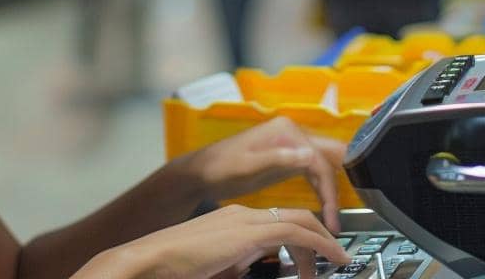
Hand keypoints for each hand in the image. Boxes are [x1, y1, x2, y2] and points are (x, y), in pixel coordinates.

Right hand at [98, 204, 349, 278]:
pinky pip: (295, 233)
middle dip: (319, 238)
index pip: (277, 222)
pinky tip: (332, 259)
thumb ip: (237, 264)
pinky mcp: (247, 231)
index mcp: (232, 221)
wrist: (149, 261)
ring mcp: (243, 219)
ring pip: (299, 221)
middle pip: (294, 217)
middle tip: (333, 261)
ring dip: (322, 243)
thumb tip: (249, 267)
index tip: (313, 260)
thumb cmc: (173, 269)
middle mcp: (240, 214)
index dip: (303, 239)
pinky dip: (319, 244)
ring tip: (335, 263)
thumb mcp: (216, 268)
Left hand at [176, 116, 345, 231]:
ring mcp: (290, 145)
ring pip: (323, 166)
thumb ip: (278, 159)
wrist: (201, 173)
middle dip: (338, 187)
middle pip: (329, 158)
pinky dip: (320, 189)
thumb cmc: (219, 168)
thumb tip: (309, 155)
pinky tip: (323, 208)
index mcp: (285, 130)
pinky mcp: (287, 159)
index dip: (329, 190)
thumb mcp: (247, 166)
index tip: (331, 216)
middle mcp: (292, 133)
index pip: (319, 160)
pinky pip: (312, 172)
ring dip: (330, 192)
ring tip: (331, 221)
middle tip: (338, 218)